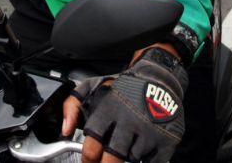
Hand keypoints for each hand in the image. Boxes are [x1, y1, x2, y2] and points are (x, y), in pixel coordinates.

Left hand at [62, 48, 187, 162]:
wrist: (160, 78)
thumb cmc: (124, 87)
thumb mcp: (92, 86)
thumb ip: (72, 105)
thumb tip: (65, 130)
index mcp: (109, 111)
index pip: (91, 148)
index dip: (89, 159)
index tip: (91, 160)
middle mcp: (129, 122)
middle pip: (111, 160)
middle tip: (107, 161)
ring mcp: (149, 132)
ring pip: (131, 161)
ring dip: (127, 158)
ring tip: (127, 147)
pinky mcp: (166, 139)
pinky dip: (146, 159)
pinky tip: (143, 148)